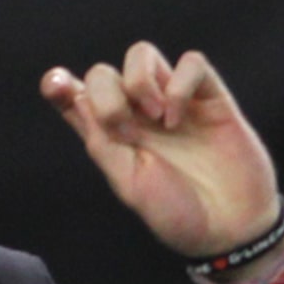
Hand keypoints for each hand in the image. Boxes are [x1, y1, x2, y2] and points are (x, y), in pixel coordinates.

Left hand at [41, 43, 280, 257]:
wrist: (228, 229)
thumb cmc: (177, 212)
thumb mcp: (129, 184)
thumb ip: (102, 142)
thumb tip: (79, 98)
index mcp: (112, 137)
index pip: (77, 99)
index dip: (60, 85)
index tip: (55, 84)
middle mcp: (138, 116)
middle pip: (104, 72)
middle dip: (106, 94)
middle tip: (125, 129)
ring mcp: (173, 103)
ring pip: (142, 54)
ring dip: (140, 81)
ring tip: (157, 119)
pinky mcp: (210, 97)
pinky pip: (191, 62)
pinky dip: (180, 83)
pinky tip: (179, 117)